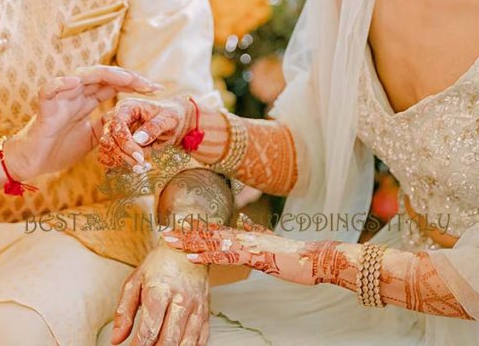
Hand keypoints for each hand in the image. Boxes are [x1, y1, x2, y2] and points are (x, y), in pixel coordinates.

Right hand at [7, 66, 161, 179]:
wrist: (33, 163)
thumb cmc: (59, 148)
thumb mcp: (93, 138)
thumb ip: (107, 126)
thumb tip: (130, 123)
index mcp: (86, 100)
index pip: (113, 84)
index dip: (134, 84)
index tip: (156, 89)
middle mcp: (75, 94)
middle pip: (102, 76)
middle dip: (127, 77)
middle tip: (149, 84)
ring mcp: (60, 98)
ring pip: (81, 75)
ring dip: (103, 74)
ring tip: (124, 78)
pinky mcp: (44, 107)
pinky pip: (50, 89)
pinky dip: (61, 84)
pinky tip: (75, 82)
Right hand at [98, 97, 197, 169]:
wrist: (172, 121)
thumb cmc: (171, 116)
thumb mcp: (169, 119)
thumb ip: (155, 127)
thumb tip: (138, 139)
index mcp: (128, 106)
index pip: (117, 123)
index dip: (125, 142)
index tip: (140, 156)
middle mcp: (116, 117)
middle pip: (108, 138)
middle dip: (124, 155)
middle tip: (142, 165)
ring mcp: (112, 130)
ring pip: (106, 149)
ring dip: (122, 162)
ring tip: (142, 167)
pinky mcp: (114, 142)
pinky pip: (108, 156)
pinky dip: (120, 165)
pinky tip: (137, 166)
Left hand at [110, 244, 210, 345]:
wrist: (186, 248)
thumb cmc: (159, 264)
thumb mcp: (135, 282)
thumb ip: (124, 311)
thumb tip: (117, 337)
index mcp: (160, 291)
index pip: (149, 330)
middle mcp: (181, 300)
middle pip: (169, 340)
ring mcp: (196, 307)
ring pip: (186, 343)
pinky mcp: (206, 312)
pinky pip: (201, 339)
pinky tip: (177, 345)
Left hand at [160, 215, 353, 287]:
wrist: (314, 258)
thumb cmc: (294, 254)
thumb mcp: (270, 240)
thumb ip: (255, 230)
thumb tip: (243, 220)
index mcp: (247, 234)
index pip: (216, 231)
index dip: (196, 230)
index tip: (177, 230)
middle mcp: (244, 236)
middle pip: (210, 233)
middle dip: (187, 234)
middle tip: (165, 234)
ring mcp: (248, 245)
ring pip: (213, 242)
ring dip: (190, 242)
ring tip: (171, 242)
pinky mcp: (254, 257)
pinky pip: (225, 256)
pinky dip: (207, 256)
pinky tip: (191, 257)